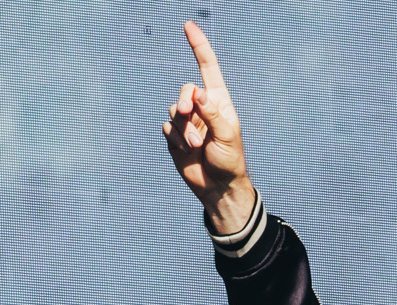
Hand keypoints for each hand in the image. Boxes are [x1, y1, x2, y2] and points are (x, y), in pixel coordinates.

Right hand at [163, 21, 255, 232]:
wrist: (217, 187)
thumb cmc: (230, 161)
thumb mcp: (227, 135)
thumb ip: (212, 112)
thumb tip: (198, 92)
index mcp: (219, 101)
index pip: (208, 68)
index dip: (198, 46)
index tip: (188, 26)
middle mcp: (202, 107)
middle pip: (185, 90)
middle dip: (185, 103)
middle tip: (190, 118)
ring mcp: (188, 121)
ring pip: (174, 111)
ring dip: (183, 129)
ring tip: (196, 147)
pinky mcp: (175, 136)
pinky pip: (167, 128)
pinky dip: (174, 138)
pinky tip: (185, 151)